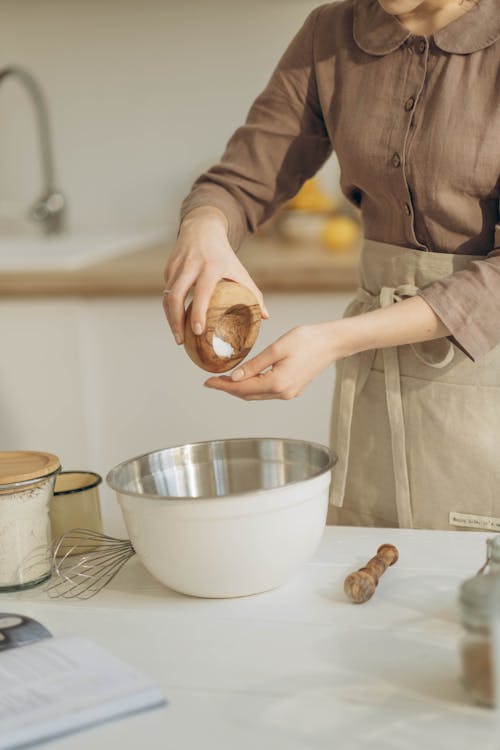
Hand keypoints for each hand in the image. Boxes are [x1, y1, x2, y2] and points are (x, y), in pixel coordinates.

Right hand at [163, 206, 267, 344]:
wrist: (202, 228)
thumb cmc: (224, 255)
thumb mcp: (240, 270)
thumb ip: (253, 293)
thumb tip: (265, 317)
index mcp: (211, 266)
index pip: (202, 292)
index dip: (198, 312)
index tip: (198, 331)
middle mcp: (191, 265)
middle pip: (175, 296)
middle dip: (175, 321)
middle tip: (181, 341)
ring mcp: (177, 266)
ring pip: (167, 296)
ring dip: (170, 319)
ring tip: (178, 336)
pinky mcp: (168, 268)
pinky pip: (166, 292)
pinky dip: (170, 309)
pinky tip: (176, 321)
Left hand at [204, 322, 341, 399]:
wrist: (331, 343)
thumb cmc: (307, 340)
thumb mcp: (277, 348)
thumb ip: (254, 365)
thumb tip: (235, 377)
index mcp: (277, 383)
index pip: (242, 388)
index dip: (223, 386)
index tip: (207, 382)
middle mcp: (282, 393)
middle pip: (248, 395)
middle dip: (228, 389)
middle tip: (212, 381)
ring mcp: (288, 393)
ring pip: (257, 394)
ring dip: (240, 389)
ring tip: (224, 380)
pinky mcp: (292, 389)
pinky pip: (266, 391)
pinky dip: (253, 387)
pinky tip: (246, 379)